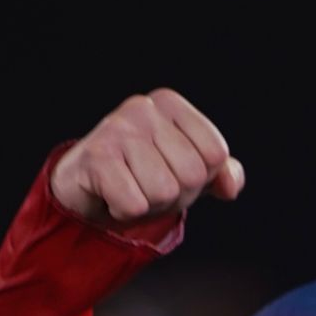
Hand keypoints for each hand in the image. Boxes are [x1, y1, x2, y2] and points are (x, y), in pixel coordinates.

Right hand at [50, 88, 244, 227]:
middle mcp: (144, 108)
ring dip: (148, 204)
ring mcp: (117, 128)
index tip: (170, 171)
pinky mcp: (96, 156)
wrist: (85, 187)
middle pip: (191, 175)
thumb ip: (220, 174)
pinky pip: (134, 204)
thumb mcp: (186, 171)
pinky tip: (111, 195)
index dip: (199, 178)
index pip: (215, 154)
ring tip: (128, 187)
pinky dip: (125, 211)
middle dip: (174, 194)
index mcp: (170, 104)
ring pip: (164, 192)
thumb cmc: (140, 174)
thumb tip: (231, 186)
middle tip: (145, 183)